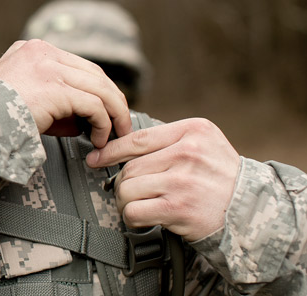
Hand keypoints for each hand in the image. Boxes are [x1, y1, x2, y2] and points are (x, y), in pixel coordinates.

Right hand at [0, 39, 131, 147]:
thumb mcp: (20, 97)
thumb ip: (51, 98)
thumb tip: (86, 119)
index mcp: (31, 50)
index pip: (78, 65)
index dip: (98, 89)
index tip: (107, 112)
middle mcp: (42, 52)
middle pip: (94, 74)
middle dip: (113, 101)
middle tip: (120, 126)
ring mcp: (49, 68)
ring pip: (100, 88)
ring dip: (114, 115)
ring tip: (114, 136)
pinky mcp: (56, 89)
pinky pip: (94, 105)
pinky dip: (104, 124)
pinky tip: (99, 140)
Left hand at [86, 118, 240, 240]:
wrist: (252, 210)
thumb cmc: (222, 178)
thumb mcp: (204, 144)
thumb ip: (169, 141)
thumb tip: (120, 145)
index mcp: (192, 130)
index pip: (137, 138)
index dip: (110, 150)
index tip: (96, 157)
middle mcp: (187, 152)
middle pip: (130, 167)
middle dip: (122, 182)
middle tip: (130, 192)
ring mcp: (182, 180)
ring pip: (127, 188)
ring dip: (126, 201)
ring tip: (139, 205)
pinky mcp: (178, 207)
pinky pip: (134, 210)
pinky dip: (132, 217)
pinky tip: (144, 217)